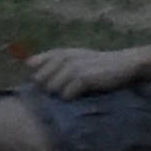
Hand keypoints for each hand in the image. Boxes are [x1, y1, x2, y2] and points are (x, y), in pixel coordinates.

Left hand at [22, 41, 138, 101]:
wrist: (124, 64)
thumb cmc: (96, 64)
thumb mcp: (73, 57)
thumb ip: (50, 59)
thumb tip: (27, 63)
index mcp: (60, 52)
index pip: (33, 65)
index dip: (38, 78)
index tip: (48, 83)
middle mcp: (64, 57)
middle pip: (40, 81)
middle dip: (49, 88)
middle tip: (66, 88)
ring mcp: (73, 67)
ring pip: (52, 89)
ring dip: (61, 94)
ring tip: (75, 91)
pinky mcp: (83, 78)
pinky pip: (66, 95)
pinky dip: (71, 98)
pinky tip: (81, 94)